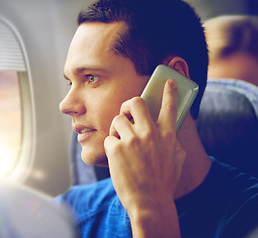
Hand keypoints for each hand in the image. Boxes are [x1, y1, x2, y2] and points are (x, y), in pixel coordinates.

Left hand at [104, 79, 185, 236]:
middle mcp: (150, 133)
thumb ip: (172, 141)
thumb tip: (168, 130)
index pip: (169, 107)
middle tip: (125, 114)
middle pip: (135, 102)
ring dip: (117, 129)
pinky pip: (109, 138)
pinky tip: (117, 159)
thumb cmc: (163, 182)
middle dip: (127, 105)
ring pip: (117, 119)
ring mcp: (132, 140)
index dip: (169, 92)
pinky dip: (111, 147)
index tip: (167, 82)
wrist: (150, 202)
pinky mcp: (116, 148)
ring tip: (120, 142)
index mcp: (167, 135)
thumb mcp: (175, 159)